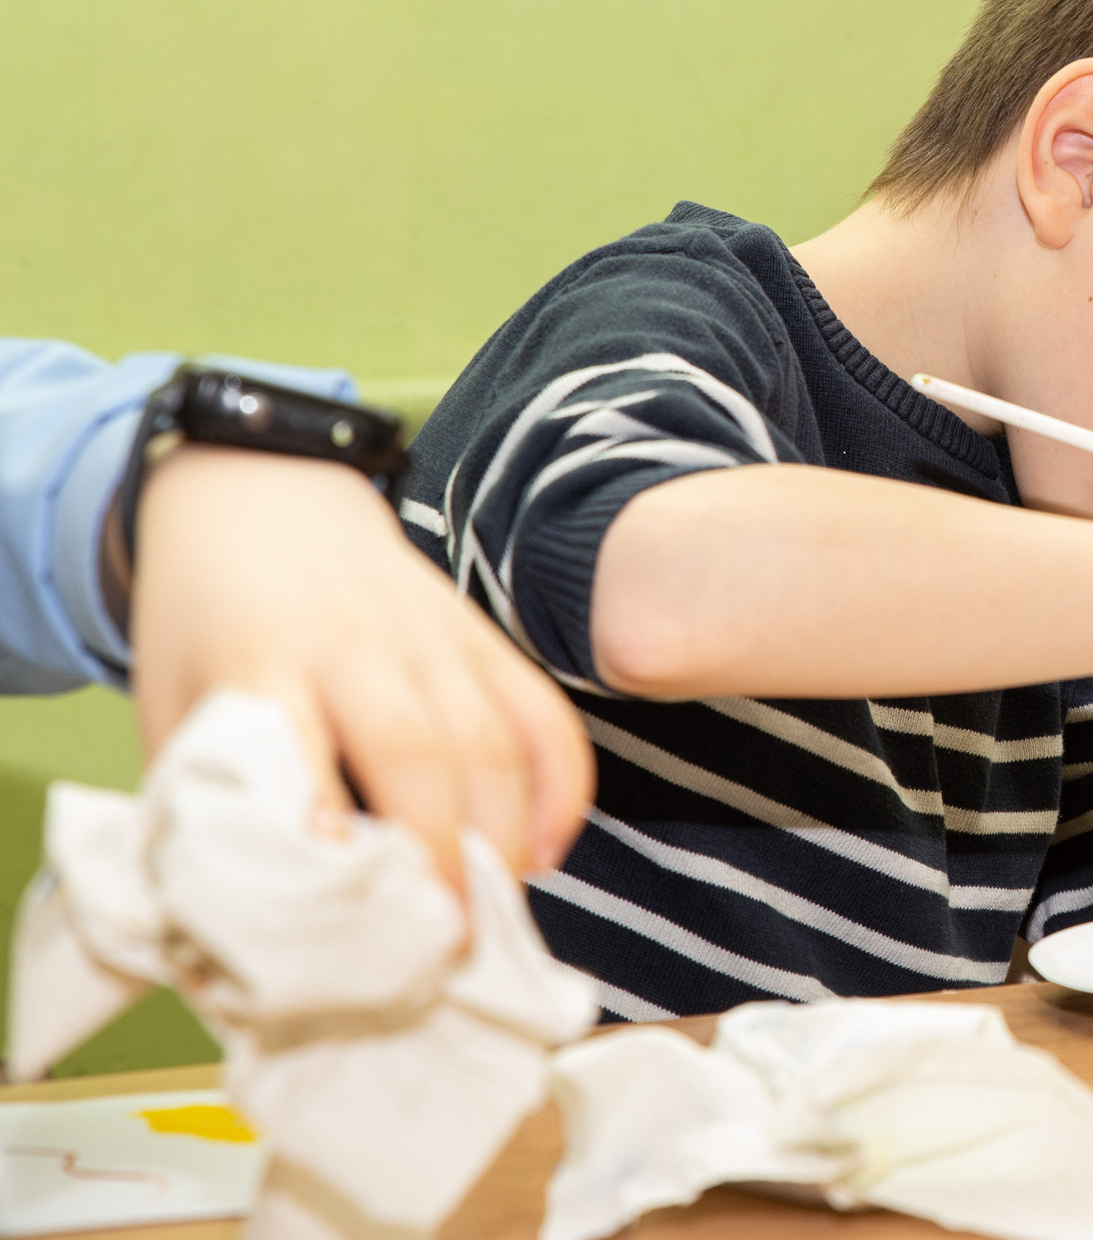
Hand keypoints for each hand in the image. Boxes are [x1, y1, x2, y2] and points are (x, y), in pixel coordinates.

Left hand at [126, 447, 594, 895]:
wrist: (261, 503)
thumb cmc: (207, 630)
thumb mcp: (173, 711)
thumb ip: (201, 806)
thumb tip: (226, 935)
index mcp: (260, 663)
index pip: (301, 747)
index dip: (325, 830)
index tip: (340, 915)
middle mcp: (356, 646)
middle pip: (420, 753)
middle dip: (441, 858)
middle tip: (442, 948)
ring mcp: (433, 637)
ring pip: (494, 740)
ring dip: (506, 836)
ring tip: (494, 913)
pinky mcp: (483, 636)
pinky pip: (544, 714)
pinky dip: (561, 786)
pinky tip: (547, 849)